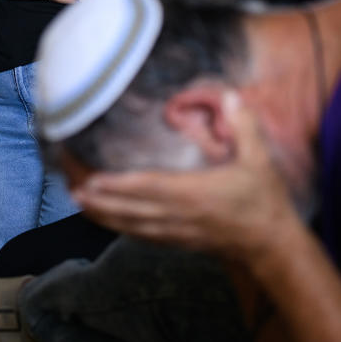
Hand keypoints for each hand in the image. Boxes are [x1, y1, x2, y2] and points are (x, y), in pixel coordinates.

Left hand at [72, 93, 301, 260]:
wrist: (270, 245)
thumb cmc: (263, 201)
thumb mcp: (260, 160)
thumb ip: (244, 126)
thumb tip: (232, 96)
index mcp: (195, 194)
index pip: (149, 189)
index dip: (118, 186)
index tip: (92, 181)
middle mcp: (179, 215)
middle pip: (129, 209)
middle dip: (98, 199)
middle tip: (70, 187)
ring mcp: (175, 232)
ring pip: (130, 225)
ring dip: (102, 214)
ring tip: (77, 201)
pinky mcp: (176, 241)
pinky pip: (140, 235)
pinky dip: (119, 226)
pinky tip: (104, 219)